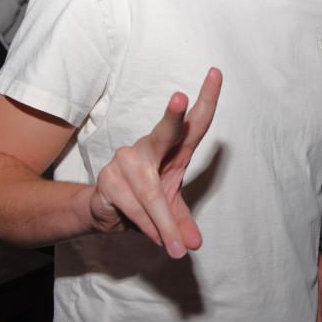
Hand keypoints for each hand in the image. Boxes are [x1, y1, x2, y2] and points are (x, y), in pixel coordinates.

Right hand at [89, 68, 221, 257]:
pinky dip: (149, 227)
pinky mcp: (109, 180)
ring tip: (174, 249)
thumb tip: (194, 243)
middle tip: (180, 98)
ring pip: (152, 195)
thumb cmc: (145, 200)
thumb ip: (184, 222)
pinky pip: (136, 208)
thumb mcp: (171, 210)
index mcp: (173, 149)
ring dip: (165, 225)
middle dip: (173, 117)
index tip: (216, 72)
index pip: (194, 123)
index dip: (206, 99)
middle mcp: (149, 148)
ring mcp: (127, 161)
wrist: (105, 213)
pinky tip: (154, 236)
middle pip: (166, 132)